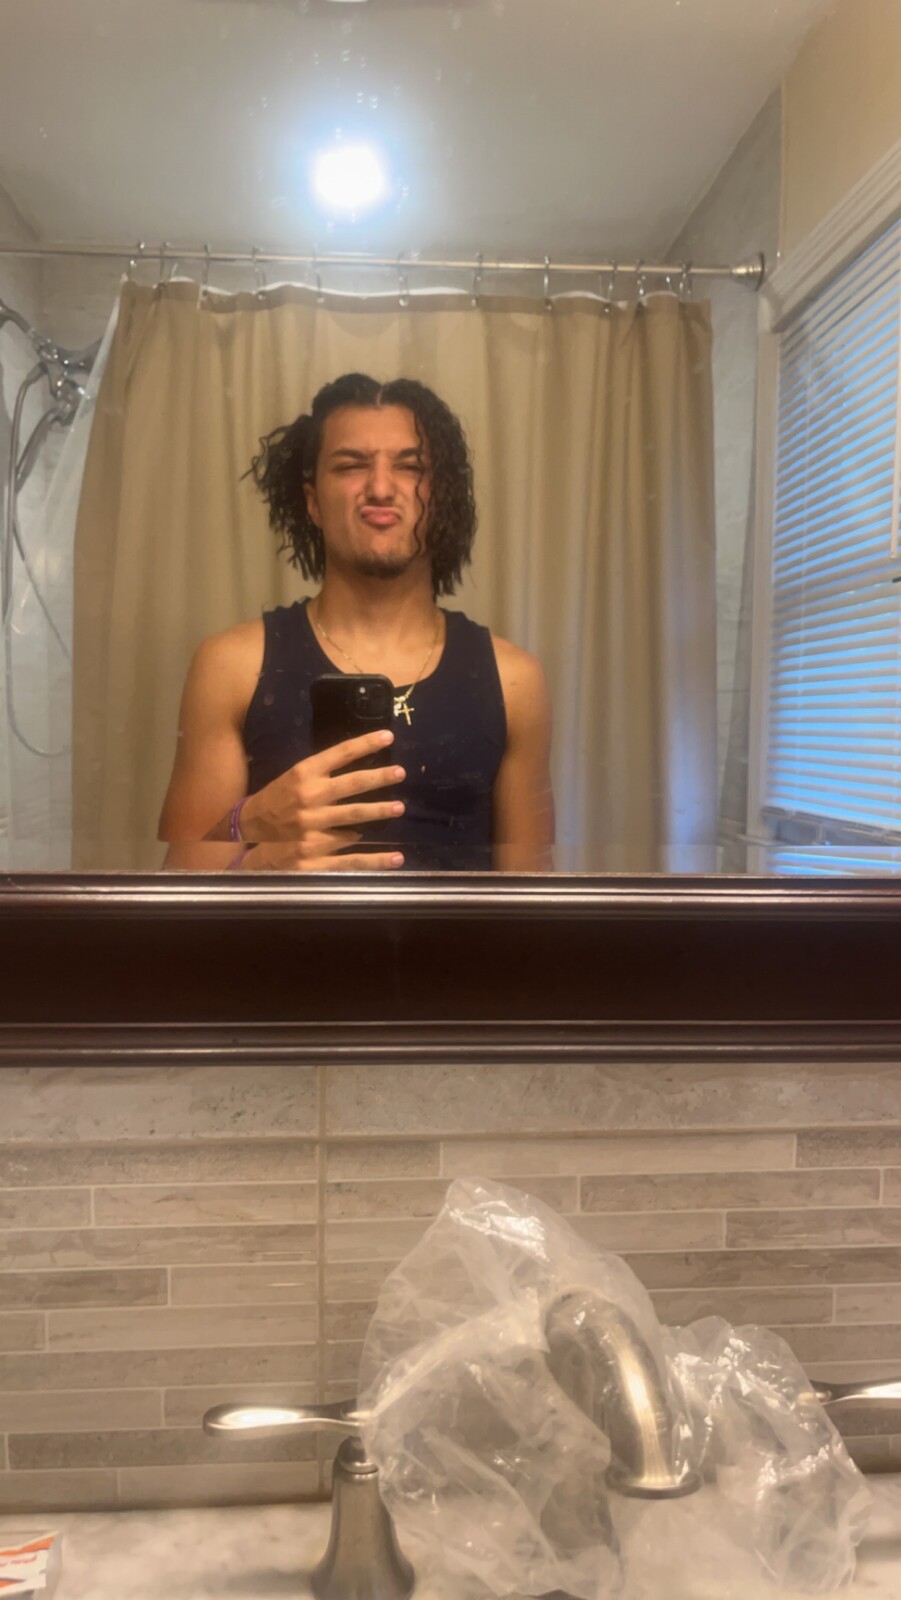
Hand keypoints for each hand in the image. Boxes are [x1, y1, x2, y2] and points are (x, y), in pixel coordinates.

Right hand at [237, 729, 405, 869]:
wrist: (251, 826)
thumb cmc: (279, 797)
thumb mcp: (297, 776)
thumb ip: (325, 773)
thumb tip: (363, 771)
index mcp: (304, 773)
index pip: (339, 754)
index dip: (365, 744)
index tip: (388, 736)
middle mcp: (309, 797)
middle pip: (351, 784)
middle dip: (378, 778)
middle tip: (400, 772)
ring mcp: (311, 826)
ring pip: (353, 816)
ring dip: (378, 811)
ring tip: (399, 807)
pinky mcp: (313, 852)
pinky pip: (350, 856)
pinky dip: (374, 858)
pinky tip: (395, 857)